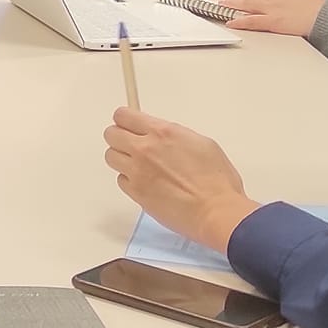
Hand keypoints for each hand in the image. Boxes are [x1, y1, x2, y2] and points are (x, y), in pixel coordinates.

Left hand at [102, 109, 258, 253]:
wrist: (216, 212)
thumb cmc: (217, 181)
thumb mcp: (201, 143)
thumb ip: (173, 136)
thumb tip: (162, 136)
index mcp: (162, 132)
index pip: (124, 116)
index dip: (124, 119)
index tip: (127, 123)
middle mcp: (145, 149)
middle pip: (111, 134)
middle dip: (119, 136)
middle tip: (130, 143)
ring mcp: (137, 172)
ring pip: (111, 156)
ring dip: (122, 158)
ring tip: (138, 165)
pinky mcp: (136, 193)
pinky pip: (121, 180)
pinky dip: (129, 180)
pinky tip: (145, 183)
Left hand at [224, 0, 324, 37]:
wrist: (322, 15)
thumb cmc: (311, 8)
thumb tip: (270, 0)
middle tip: (222, 1)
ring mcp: (272, 8)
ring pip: (247, 4)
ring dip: (232, 6)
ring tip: (221, 8)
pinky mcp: (273, 21)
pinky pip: (253, 20)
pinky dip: (240, 20)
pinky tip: (232, 22)